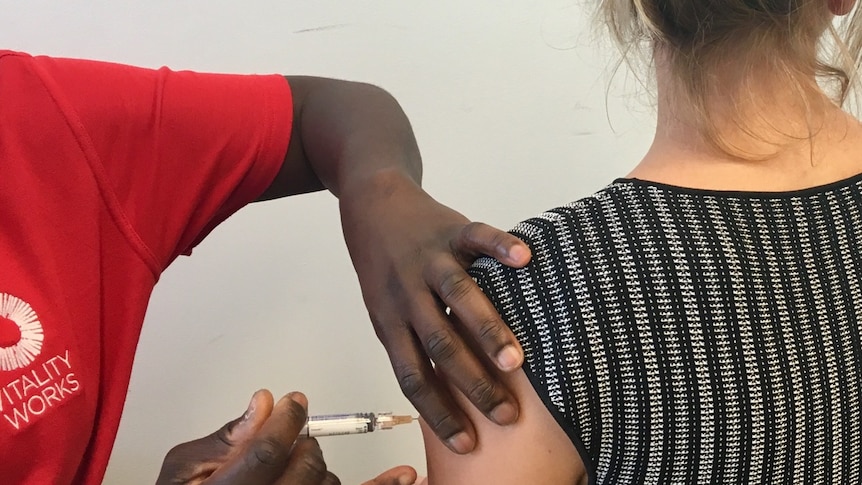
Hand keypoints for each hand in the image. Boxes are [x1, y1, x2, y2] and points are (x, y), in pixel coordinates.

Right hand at [156, 390, 416, 484]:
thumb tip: (262, 404)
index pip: (268, 451)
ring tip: (297, 471)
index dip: (285, 420)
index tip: (293, 402)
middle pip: (305, 466)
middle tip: (290, 442)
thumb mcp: (185, 470)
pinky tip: (403, 477)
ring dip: (320, 473)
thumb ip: (221, 439)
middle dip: (302, 447)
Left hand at [339, 172, 531, 454]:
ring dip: (487, 331)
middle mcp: (407, 294)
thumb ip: (411, 341)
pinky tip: (524, 259)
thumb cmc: (382, 265)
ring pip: (458, 297)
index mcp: (390, 320)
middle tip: (506, 413)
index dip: (438, 412)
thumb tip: (448, 387)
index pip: (412, 376)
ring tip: (515, 360)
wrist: (370, 203)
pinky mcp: (449, 229)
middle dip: (473, 384)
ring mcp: (428, 260)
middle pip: (439, 346)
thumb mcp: (383, 308)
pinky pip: (477, 236)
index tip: (467, 442)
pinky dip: (500, 246)